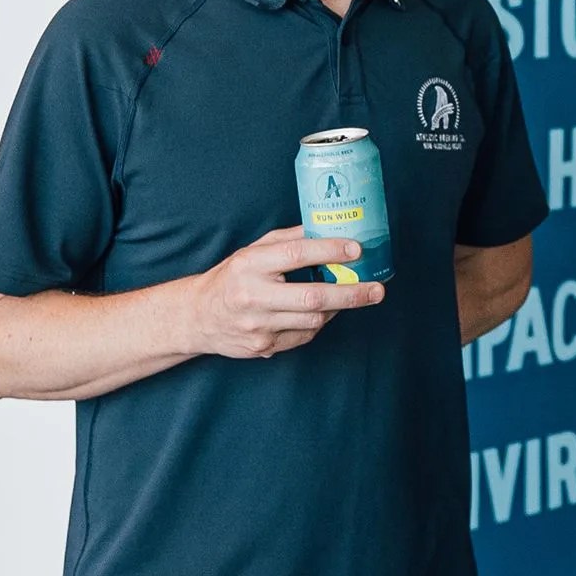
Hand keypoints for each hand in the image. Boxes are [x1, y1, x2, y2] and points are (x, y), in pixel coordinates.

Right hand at [186, 225, 381, 359]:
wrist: (198, 317)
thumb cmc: (231, 278)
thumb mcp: (252, 251)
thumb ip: (288, 240)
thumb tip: (326, 228)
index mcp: (250, 265)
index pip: (296, 254)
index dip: (330, 251)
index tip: (356, 248)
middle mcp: (253, 296)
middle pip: (312, 296)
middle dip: (351, 293)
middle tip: (377, 289)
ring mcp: (258, 325)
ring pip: (313, 320)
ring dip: (336, 308)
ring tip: (349, 297)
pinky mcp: (263, 347)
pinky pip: (304, 336)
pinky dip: (317, 324)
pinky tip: (319, 312)